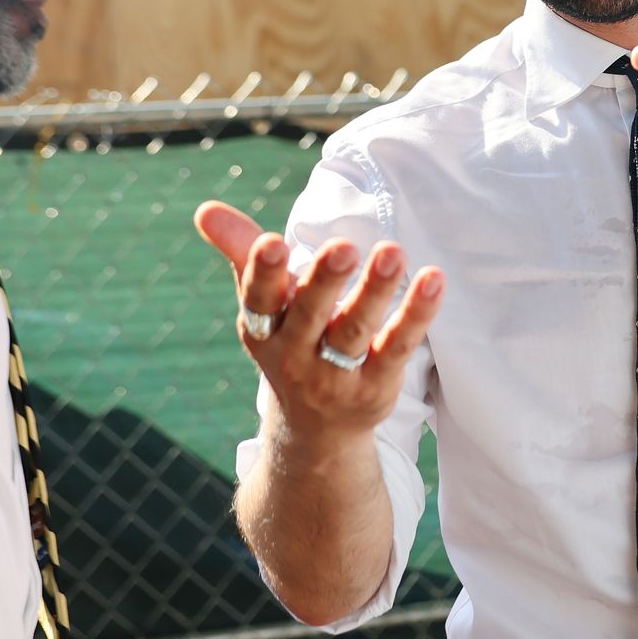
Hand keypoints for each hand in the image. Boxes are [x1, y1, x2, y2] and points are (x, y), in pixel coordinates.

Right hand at [194, 201, 443, 458]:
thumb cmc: (290, 342)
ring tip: (393, 252)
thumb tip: (204, 209)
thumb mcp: (263, 304)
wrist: (316, 429)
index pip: (260, 300)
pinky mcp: (376, 386)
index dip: (263, 273)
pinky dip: (416, 314)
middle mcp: (295, 355)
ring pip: (356, 331)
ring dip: (375, 291)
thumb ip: (241, 252)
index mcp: (264, 328)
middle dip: (325, 281)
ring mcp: (336, 375)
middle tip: (343, 246)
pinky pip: (398, 348)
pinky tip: (433, 279)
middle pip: (311, 315)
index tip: (272, 242)